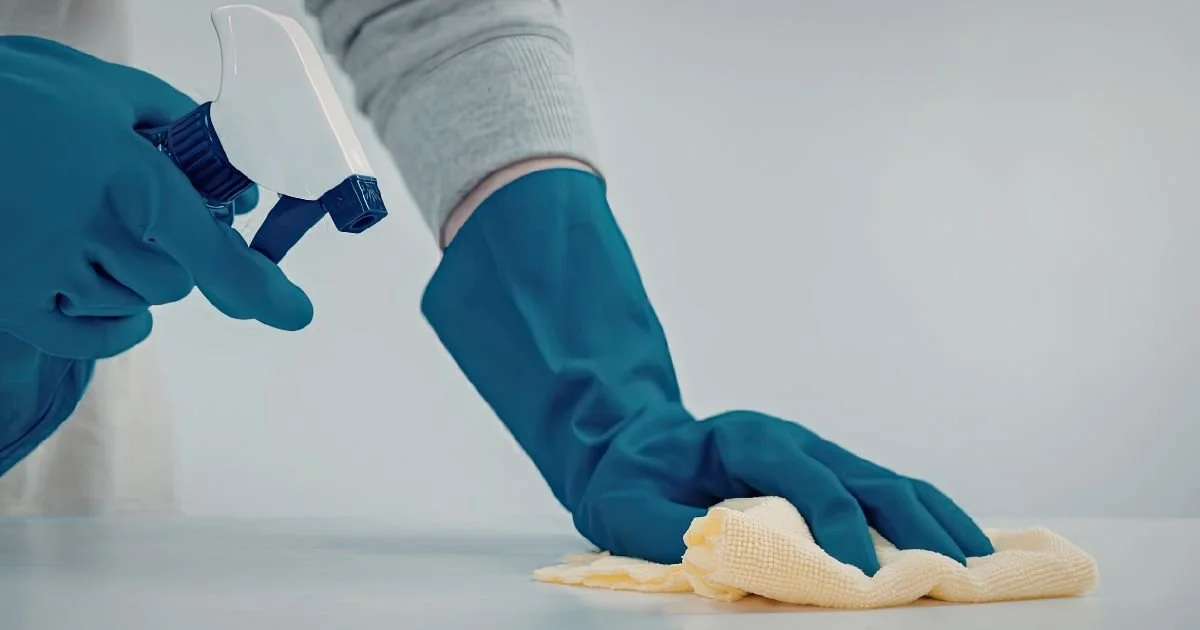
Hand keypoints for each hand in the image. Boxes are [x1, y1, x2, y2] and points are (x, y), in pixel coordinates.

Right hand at [0, 36, 311, 358]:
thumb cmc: (14, 97)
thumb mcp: (99, 89)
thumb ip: (171, 125)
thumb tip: (224, 176)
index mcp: (128, 179)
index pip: (212, 254)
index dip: (260, 290)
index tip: (294, 312)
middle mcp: (93, 235)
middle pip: (175, 280)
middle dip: (176, 255)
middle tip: (140, 219)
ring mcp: (48, 274)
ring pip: (135, 304)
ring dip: (135, 280)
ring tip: (91, 233)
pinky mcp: (13, 302)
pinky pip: (90, 338)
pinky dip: (114, 325)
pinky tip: (105, 298)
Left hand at [422, 167, 991, 575]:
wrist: (628, 444)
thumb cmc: (629, 477)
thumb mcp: (630, 508)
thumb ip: (677, 533)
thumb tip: (728, 561)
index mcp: (748, 438)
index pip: (811, 482)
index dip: (840, 530)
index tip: (861, 579)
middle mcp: (792, 440)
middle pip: (868, 477)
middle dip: (915, 525)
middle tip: (957, 571)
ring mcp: (810, 453)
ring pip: (886, 480)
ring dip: (933, 518)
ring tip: (977, 560)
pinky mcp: (819, 472)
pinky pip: (878, 491)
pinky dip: (918, 516)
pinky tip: (949, 542)